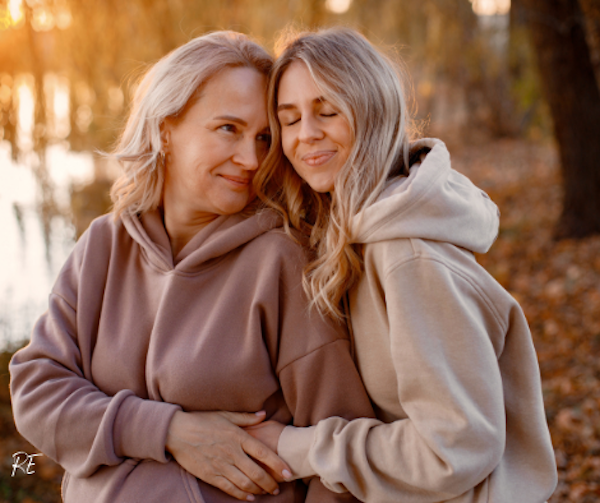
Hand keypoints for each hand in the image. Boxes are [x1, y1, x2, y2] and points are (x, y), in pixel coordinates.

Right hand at [166, 410, 291, 500]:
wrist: (177, 431)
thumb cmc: (202, 420)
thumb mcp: (225, 415)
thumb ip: (246, 417)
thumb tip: (264, 414)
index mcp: (237, 436)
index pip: (263, 452)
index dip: (277, 463)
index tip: (288, 471)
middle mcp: (231, 452)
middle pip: (256, 472)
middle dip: (270, 482)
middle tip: (278, 487)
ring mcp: (221, 465)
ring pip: (245, 483)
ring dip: (258, 490)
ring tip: (266, 492)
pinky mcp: (210, 474)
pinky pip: (229, 488)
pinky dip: (241, 494)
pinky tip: (249, 497)